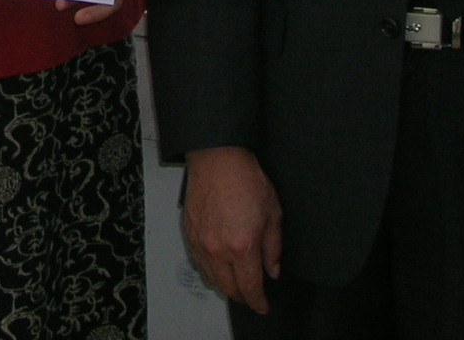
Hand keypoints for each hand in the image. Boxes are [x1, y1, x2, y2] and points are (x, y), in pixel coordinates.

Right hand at [182, 146, 281, 314]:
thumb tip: (273, 268)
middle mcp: (218, 249)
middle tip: (252, 295)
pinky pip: (199, 262)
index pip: (250, 287)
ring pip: (212, 278)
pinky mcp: (189, 233)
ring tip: (236, 283)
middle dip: (243, 296)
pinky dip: (210, 270)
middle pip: (229, 288)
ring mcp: (201, 242)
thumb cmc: (244, 177)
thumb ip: (273, 246)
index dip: (258, 302)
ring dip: (225, 286)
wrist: (217, 157)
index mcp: (242, 246)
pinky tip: (218, 266)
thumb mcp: (273, 212)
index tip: (263, 305)